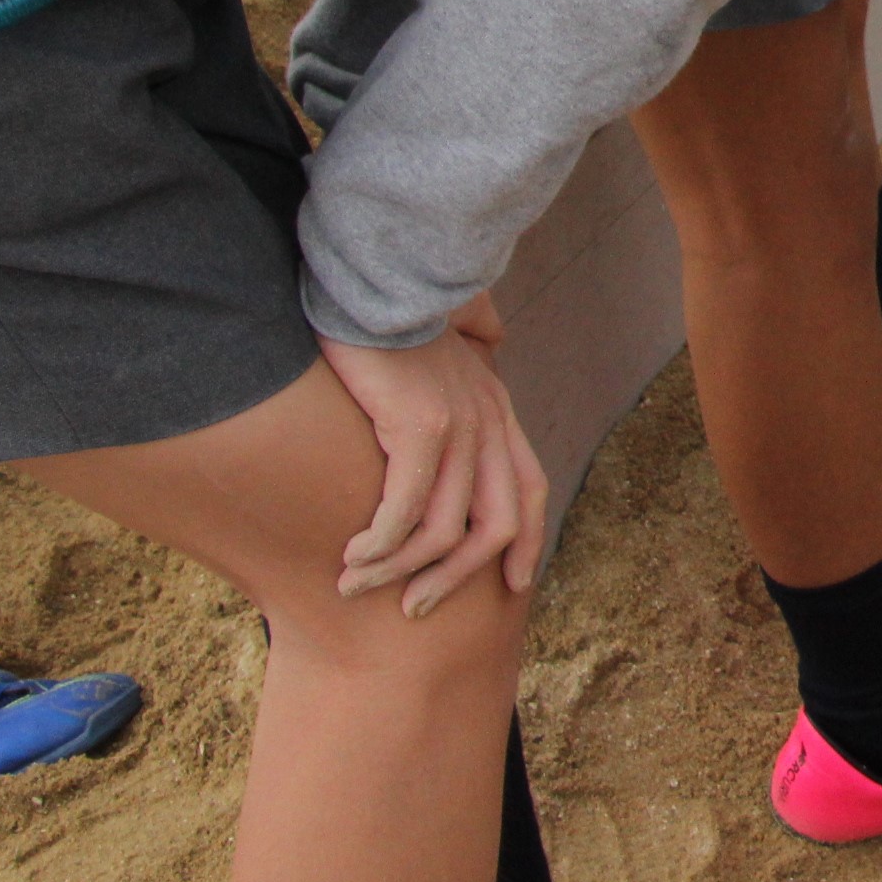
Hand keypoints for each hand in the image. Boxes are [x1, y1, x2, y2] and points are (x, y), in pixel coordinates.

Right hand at [320, 323, 548, 616]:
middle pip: (495, 525)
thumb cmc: (398, 310)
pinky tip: (351, 553)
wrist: (383, 273)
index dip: (527, 540)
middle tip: (414, 607)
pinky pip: (404, 510)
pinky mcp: (421, 426)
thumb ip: (469, 354)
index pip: (529, 489)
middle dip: (456, 578)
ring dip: (397, 570)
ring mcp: (460, 426)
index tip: (513, 584)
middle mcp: (489, 422)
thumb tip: (488, 344)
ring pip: (441, 529)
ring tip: (356, 584)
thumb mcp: (446, 344)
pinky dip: (379, 544)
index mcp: (496, 410)